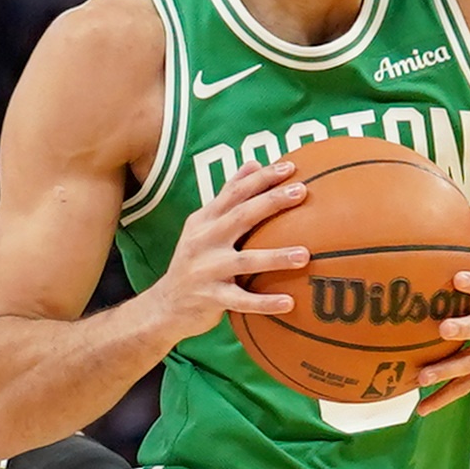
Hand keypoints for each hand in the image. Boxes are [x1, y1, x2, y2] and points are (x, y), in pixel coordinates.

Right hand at [132, 158, 307, 348]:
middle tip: (301, 191)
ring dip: (275, 257)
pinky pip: (241, 300)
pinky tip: (289, 302)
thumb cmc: (196, 260)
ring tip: (304, 255)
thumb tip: (254, 163)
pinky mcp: (210, 298)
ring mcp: (206, 270)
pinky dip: (264, 302)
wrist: (165, 305)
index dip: (262, 178)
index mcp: (205, 220)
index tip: (290, 167)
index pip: (235, 192)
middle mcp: (203, 240)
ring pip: (244, 261)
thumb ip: (228, 196)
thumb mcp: (204, 225)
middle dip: (271, 202)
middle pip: (240, 216)